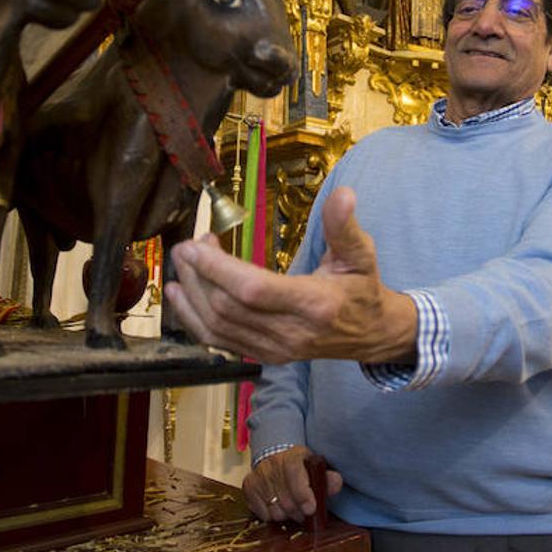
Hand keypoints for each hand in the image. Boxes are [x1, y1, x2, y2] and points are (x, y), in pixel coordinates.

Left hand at [165, 186, 417, 363]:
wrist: (371, 335)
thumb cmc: (362, 289)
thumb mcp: (361, 255)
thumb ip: (345, 226)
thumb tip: (344, 194)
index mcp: (314, 304)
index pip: (254, 290)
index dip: (218, 268)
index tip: (196, 244)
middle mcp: (291, 332)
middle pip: (227, 308)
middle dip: (199, 274)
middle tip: (189, 245)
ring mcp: (275, 349)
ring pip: (217, 326)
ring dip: (191, 294)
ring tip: (184, 263)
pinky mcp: (264, 356)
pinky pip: (219, 341)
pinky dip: (193, 319)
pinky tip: (180, 295)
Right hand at [243, 445, 341, 522]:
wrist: (277, 459)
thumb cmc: (301, 470)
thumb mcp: (317, 470)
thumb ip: (328, 479)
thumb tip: (336, 483)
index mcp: (293, 456)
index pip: (293, 473)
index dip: (302, 493)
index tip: (310, 509)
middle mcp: (273, 463)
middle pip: (286, 499)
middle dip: (298, 513)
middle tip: (304, 513)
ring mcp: (259, 474)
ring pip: (274, 509)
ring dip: (286, 515)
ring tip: (291, 509)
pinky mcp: (248, 485)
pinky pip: (261, 512)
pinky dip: (271, 515)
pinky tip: (277, 506)